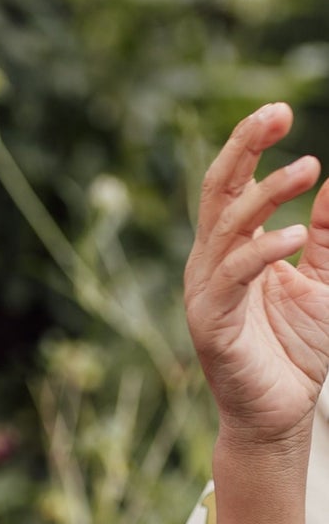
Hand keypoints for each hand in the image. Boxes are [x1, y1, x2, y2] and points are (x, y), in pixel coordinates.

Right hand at [184, 102, 328, 450]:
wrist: (280, 412)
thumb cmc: (299, 347)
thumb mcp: (325, 276)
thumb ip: (325, 232)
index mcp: (233, 249)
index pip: (232, 186)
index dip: (250, 146)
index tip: (280, 111)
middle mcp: (211, 265)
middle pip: (216, 194)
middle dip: (241, 150)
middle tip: (275, 113)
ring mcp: (206, 293)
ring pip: (226, 229)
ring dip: (265, 194)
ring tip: (308, 168)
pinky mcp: (211, 324)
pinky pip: (233, 277)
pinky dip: (262, 251)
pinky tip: (294, 234)